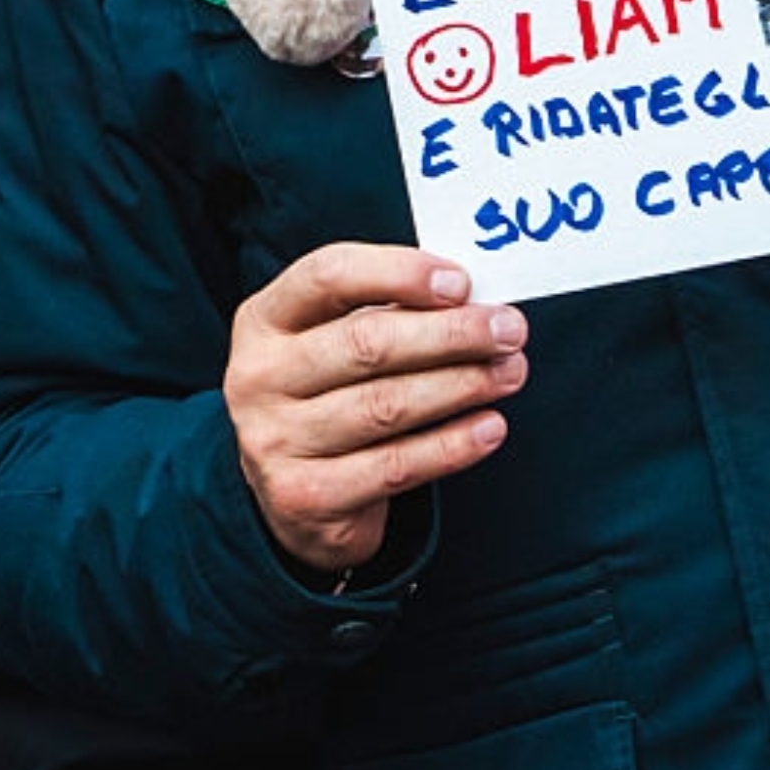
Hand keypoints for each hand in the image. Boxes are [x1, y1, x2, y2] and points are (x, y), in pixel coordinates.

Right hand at [224, 244, 526, 575]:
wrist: (290, 495)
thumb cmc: (328, 392)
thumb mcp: (330, 338)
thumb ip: (386, 309)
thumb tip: (473, 299)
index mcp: (264, 319)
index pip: (328, 275)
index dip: (398, 272)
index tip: (461, 283)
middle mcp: (258, 376)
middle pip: (366, 343)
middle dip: (451, 334)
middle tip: (510, 330)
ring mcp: (275, 440)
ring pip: (386, 405)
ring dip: (461, 385)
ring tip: (510, 373)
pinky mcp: (305, 496)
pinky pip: (396, 467)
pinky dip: (451, 445)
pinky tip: (490, 427)